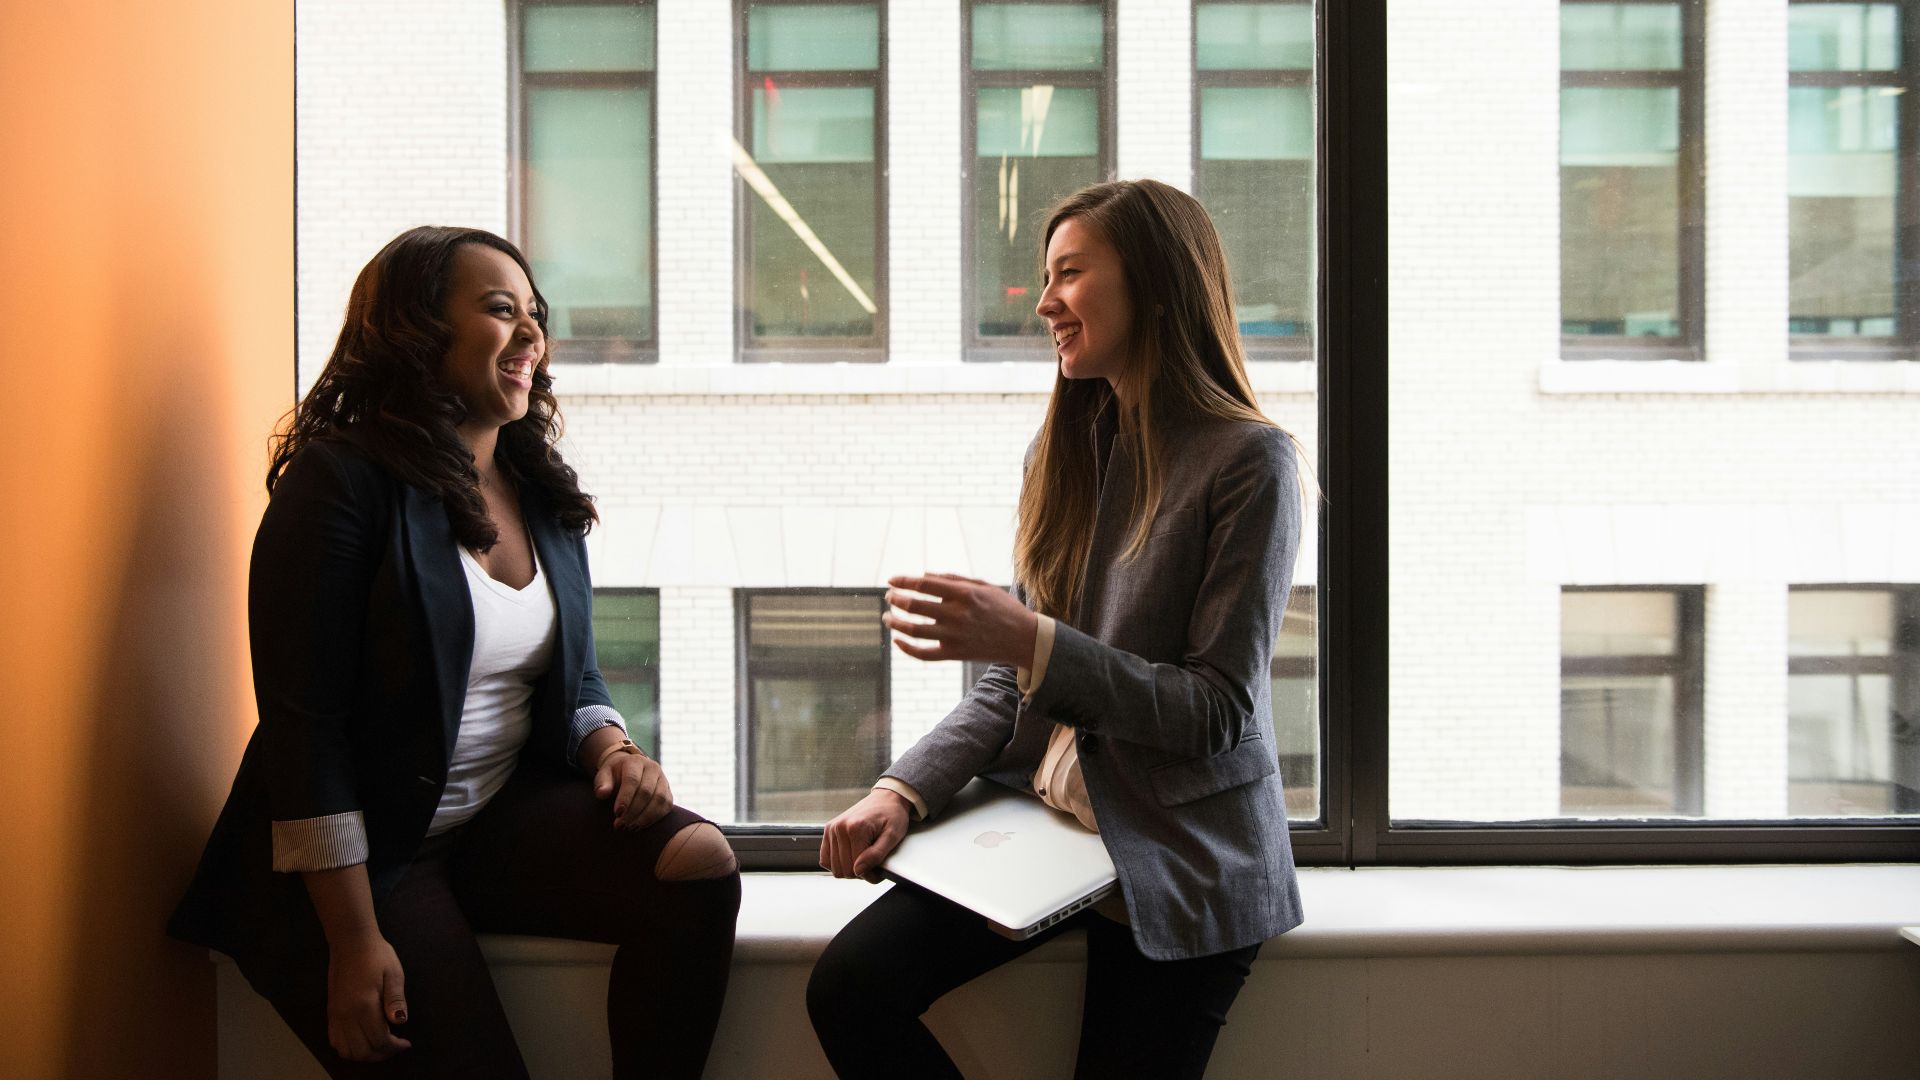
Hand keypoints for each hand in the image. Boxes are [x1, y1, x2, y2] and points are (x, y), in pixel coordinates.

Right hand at [325, 934, 410, 1062]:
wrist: (351, 942)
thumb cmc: (376, 955)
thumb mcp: (394, 973)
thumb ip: (396, 999)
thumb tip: (400, 1021)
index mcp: (364, 1006)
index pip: (379, 1040)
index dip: (395, 1047)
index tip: (406, 1043)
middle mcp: (346, 1015)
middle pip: (362, 1051)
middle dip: (381, 1054)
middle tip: (395, 1046)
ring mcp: (336, 1015)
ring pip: (346, 1050)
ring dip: (364, 1054)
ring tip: (380, 1045)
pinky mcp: (331, 1012)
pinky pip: (335, 1040)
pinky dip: (348, 1048)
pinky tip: (362, 1039)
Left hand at [595, 748, 673, 829]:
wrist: (631, 771)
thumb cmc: (615, 776)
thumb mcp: (604, 775)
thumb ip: (602, 783)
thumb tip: (602, 793)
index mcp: (635, 762)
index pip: (632, 779)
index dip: (625, 798)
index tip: (617, 813)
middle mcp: (653, 768)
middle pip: (646, 791)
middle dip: (633, 811)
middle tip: (620, 825)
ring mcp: (663, 779)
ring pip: (659, 799)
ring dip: (644, 817)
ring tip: (630, 827)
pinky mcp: (669, 792)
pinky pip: (666, 806)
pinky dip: (654, 818)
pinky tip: (640, 825)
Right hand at [820, 788, 910, 882]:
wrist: (886, 798)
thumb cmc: (892, 816)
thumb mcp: (892, 836)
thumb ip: (876, 855)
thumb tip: (859, 870)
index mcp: (856, 828)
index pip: (856, 868)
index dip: (870, 874)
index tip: (879, 870)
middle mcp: (840, 827)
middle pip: (844, 870)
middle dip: (859, 872)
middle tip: (872, 863)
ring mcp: (832, 828)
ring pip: (834, 868)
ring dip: (849, 869)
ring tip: (862, 859)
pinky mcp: (828, 830)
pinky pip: (825, 859)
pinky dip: (837, 863)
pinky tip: (850, 857)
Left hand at [883, 573, 1038, 665]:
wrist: (1024, 639)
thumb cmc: (1003, 608)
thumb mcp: (982, 586)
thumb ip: (953, 579)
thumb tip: (923, 575)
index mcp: (964, 593)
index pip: (924, 584)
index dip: (903, 581)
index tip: (891, 580)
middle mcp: (957, 614)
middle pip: (914, 605)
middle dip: (896, 599)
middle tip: (889, 597)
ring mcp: (955, 636)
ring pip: (913, 630)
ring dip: (895, 622)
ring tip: (887, 617)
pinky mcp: (955, 653)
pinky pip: (924, 654)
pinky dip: (906, 648)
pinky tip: (897, 640)